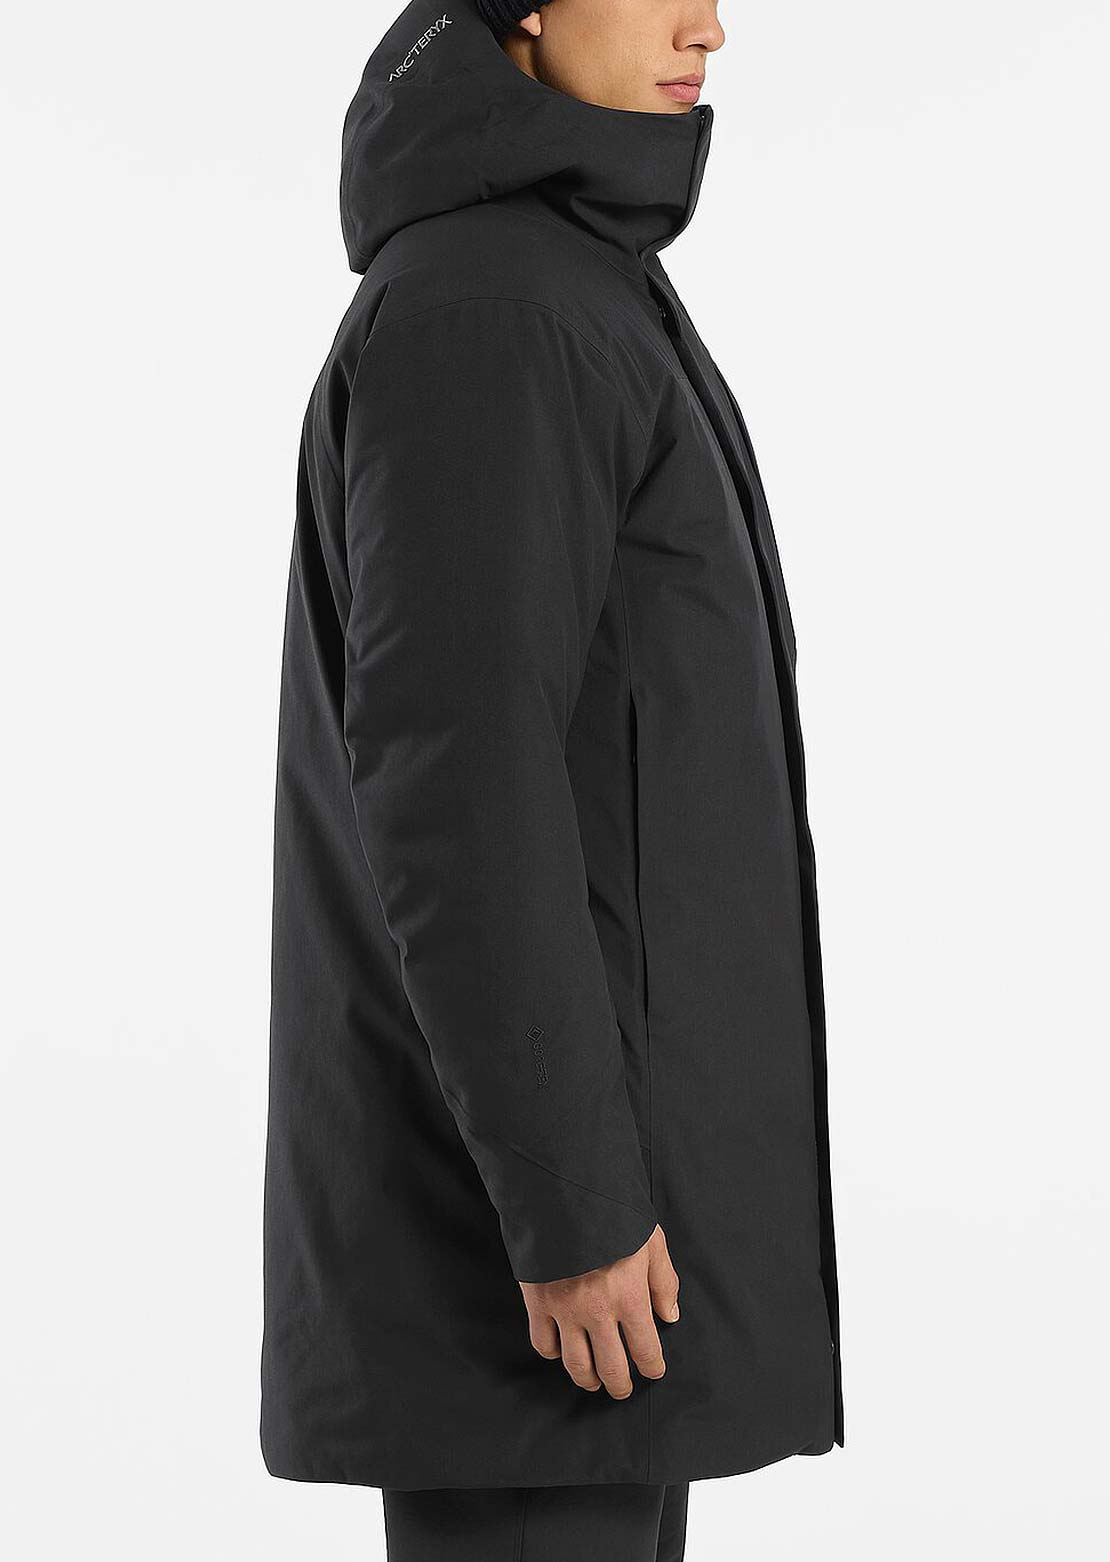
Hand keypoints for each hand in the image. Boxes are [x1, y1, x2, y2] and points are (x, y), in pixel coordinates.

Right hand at [519, 1225, 679, 1398]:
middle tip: (623, 1388)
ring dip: (588, 1380)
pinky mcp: (537, 1302)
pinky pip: (543, 1344)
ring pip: (576, 1365)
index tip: (654, 1370)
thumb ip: (663, 1281)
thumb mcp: (651, 1241)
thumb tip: (669, 1315)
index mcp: (629, 1296)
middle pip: (612, 1369)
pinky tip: (562, 1351)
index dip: (653, 1368)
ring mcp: (564, 1310)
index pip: (646, 1351)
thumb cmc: (612, 1211)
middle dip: (621, 1385)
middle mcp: (597, 1311)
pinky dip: (554, 1354)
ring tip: (594, 1381)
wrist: (562, 1190)